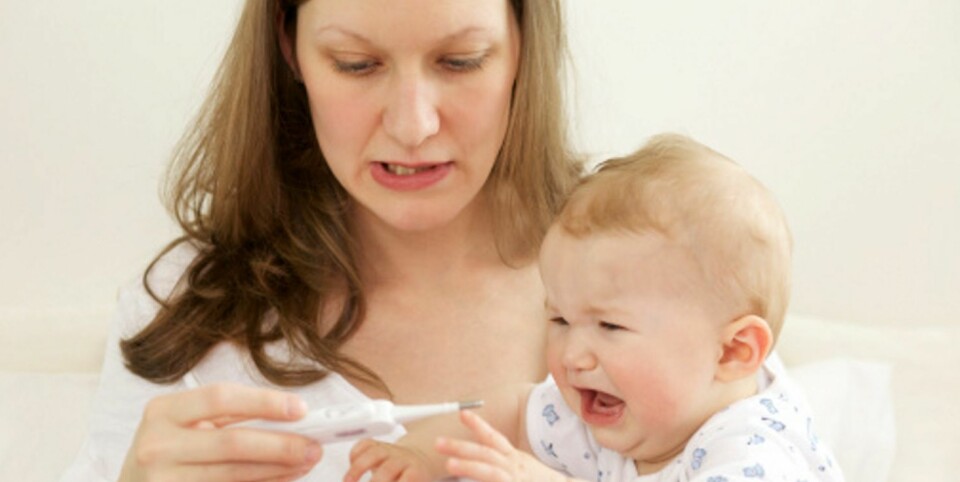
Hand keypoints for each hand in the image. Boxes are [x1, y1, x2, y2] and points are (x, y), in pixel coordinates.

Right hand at [119, 383, 322, 481]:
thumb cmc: (169, 450)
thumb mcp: (187, 423)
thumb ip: (230, 416)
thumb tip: (292, 414)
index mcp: (163, 412)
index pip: (221, 398)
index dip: (264, 402)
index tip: (301, 409)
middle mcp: (157, 446)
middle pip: (232, 443)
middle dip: (281, 444)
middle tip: (314, 445)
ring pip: (234, 476)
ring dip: (278, 470)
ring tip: (306, 462)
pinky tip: (283, 479)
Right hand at [344, 439, 434, 481]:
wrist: (416, 462)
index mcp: (415, 473)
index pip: (409, 480)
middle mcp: (402, 459)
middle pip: (388, 469)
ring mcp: (389, 450)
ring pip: (373, 453)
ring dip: (356, 470)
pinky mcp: (376, 445)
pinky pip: (364, 444)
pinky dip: (353, 456)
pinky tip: (350, 474)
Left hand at [436, 410, 569, 481]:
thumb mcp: (520, 467)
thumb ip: (501, 462)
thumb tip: (477, 459)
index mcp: (514, 458)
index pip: (493, 438)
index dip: (477, 425)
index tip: (462, 413)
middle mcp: (514, 466)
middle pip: (485, 453)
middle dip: (461, 447)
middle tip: (438, 443)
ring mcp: (514, 479)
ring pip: (490, 472)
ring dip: (469, 466)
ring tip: (449, 465)